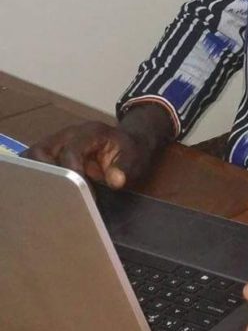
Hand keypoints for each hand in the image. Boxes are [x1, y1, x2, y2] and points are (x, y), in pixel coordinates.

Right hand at [22, 104, 174, 188]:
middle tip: (54, 197)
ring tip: (42, 197)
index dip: (71, 173)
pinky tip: (37, 193)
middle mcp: (67, 134)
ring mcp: (55, 142)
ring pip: (30, 156)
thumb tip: (116, 181)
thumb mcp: (134, 158)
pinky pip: (31, 163)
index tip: (78, 193)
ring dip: (33, 176)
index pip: (71, 151)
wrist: (126, 143)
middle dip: (44, 175)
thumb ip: (124, 168)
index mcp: (89, 132)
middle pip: (41, 151)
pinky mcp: (48, 153)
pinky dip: (31, 176)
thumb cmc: (128, 151)